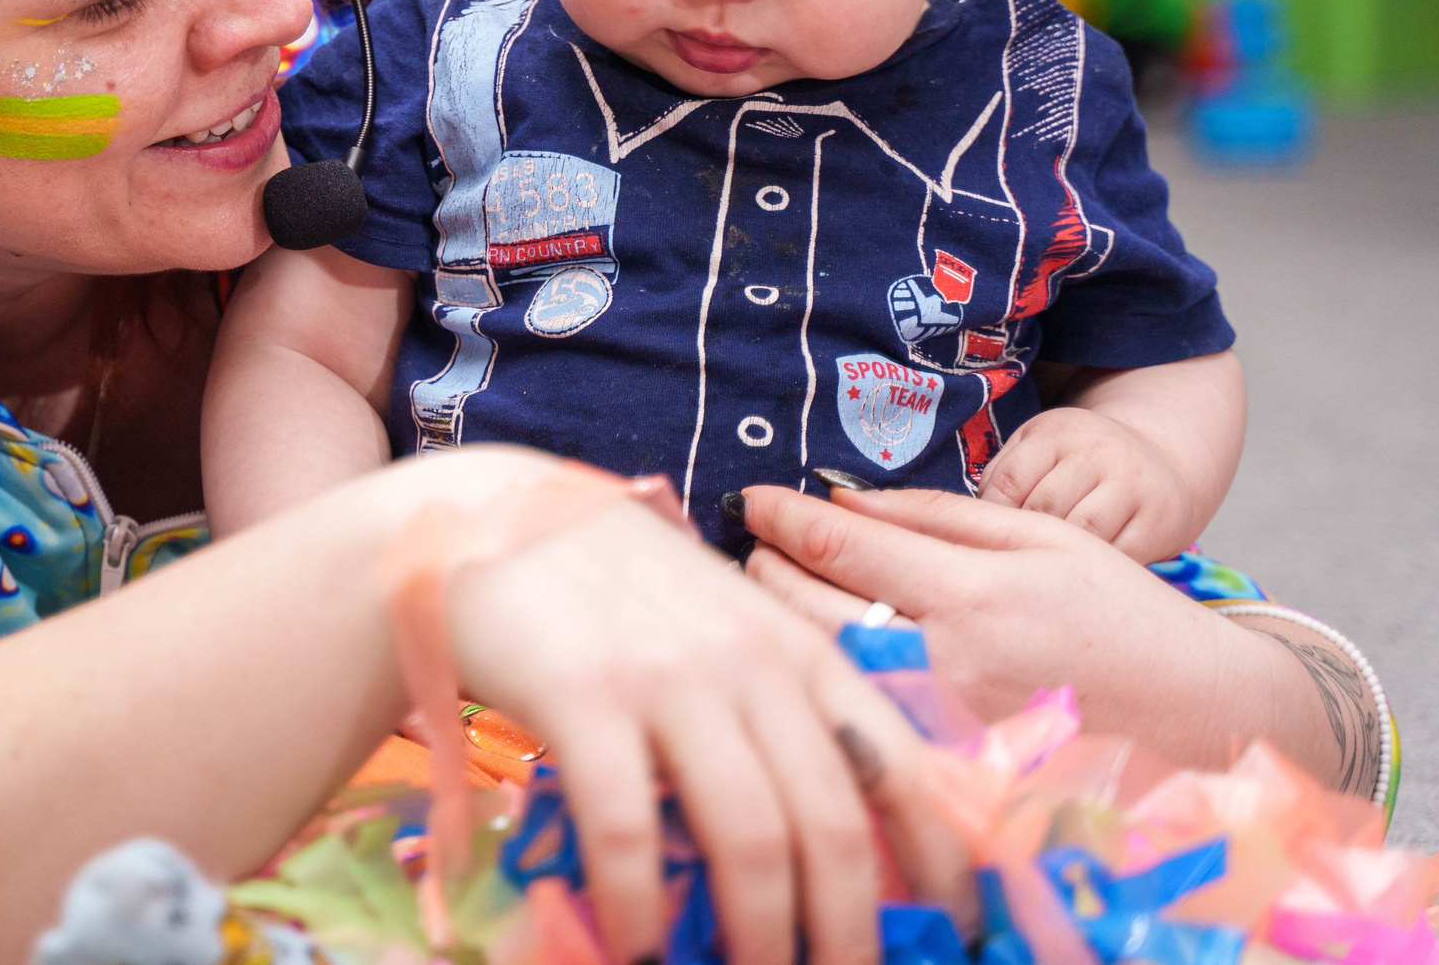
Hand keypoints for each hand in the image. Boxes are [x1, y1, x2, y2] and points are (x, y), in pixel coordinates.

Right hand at [443, 495, 977, 964]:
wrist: (485, 517)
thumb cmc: (609, 585)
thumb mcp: (719, 623)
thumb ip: (773, 703)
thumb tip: (829, 830)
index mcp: (797, 648)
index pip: (901, 765)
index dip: (940, 862)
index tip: (953, 931)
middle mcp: (749, 661)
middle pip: (832, 821)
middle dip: (847, 929)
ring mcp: (668, 675)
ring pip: (750, 836)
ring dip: (759, 936)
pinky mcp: (583, 694)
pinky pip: (627, 828)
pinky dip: (639, 905)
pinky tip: (636, 947)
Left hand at [735, 485, 1364, 789]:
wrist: (1197, 716)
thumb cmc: (1118, 611)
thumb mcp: (1039, 536)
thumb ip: (932, 517)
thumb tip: (840, 498)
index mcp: (973, 595)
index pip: (841, 548)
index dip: (780, 518)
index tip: (749, 498)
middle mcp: (948, 664)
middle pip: (807, 612)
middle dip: (763, 571)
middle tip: (750, 544)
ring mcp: (942, 725)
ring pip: (819, 668)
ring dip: (779, 626)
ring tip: (769, 591)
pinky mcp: (944, 767)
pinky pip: (857, 717)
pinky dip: (823, 681)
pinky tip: (813, 654)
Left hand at [976, 406, 1198, 561]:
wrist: (1162, 458)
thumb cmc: (1080, 463)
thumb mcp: (1039, 449)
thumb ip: (1002, 476)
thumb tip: (956, 519)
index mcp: (1056, 433)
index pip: (1009, 482)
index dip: (989, 520)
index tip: (978, 545)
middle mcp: (1097, 452)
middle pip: (1044, 510)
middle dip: (1021, 544)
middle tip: (1006, 569)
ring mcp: (1133, 484)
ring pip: (1084, 533)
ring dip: (1058, 560)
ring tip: (1039, 580)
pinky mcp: (1161, 518)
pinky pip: (1121, 555)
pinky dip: (1097, 573)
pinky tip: (1080, 582)